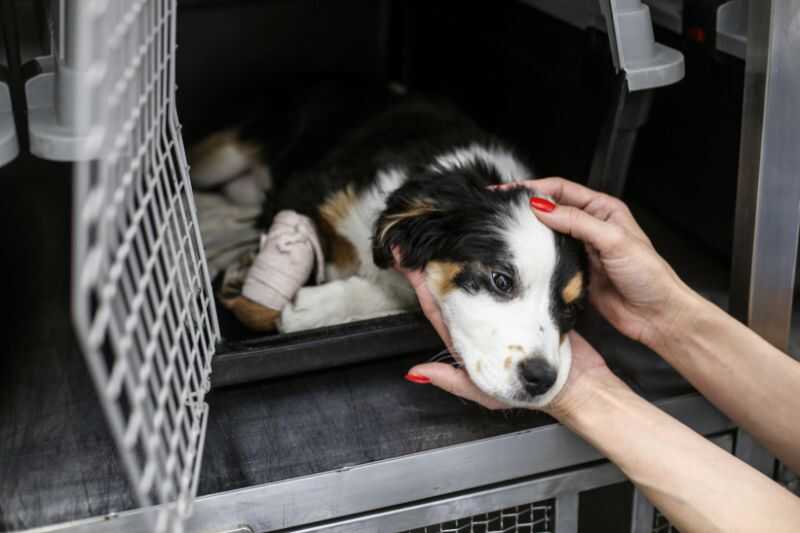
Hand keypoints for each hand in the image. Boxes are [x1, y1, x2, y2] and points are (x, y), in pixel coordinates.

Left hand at [394, 250, 617, 417]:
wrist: (579, 384)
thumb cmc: (534, 394)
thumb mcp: (488, 394)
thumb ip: (453, 381)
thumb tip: (416, 372)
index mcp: (471, 339)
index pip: (438, 309)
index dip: (422, 287)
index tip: (407, 264)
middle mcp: (487, 320)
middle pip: (456, 286)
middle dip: (437, 263)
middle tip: (420, 239)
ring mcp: (508, 308)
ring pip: (484, 277)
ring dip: (466, 256)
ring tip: (449, 233)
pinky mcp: (531, 298)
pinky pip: (514, 275)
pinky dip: (504, 260)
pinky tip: (494, 240)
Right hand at [521, 178, 697, 347]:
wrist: (656, 315)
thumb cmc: (648, 275)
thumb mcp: (613, 240)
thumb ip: (577, 222)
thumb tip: (543, 207)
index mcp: (603, 210)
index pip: (562, 190)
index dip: (534, 188)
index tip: (510, 191)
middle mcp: (591, 226)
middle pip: (552, 210)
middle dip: (527, 207)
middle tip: (500, 209)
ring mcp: (581, 249)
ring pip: (547, 235)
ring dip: (529, 232)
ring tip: (505, 229)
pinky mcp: (574, 272)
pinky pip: (549, 260)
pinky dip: (536, 257)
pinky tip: (522, 256)